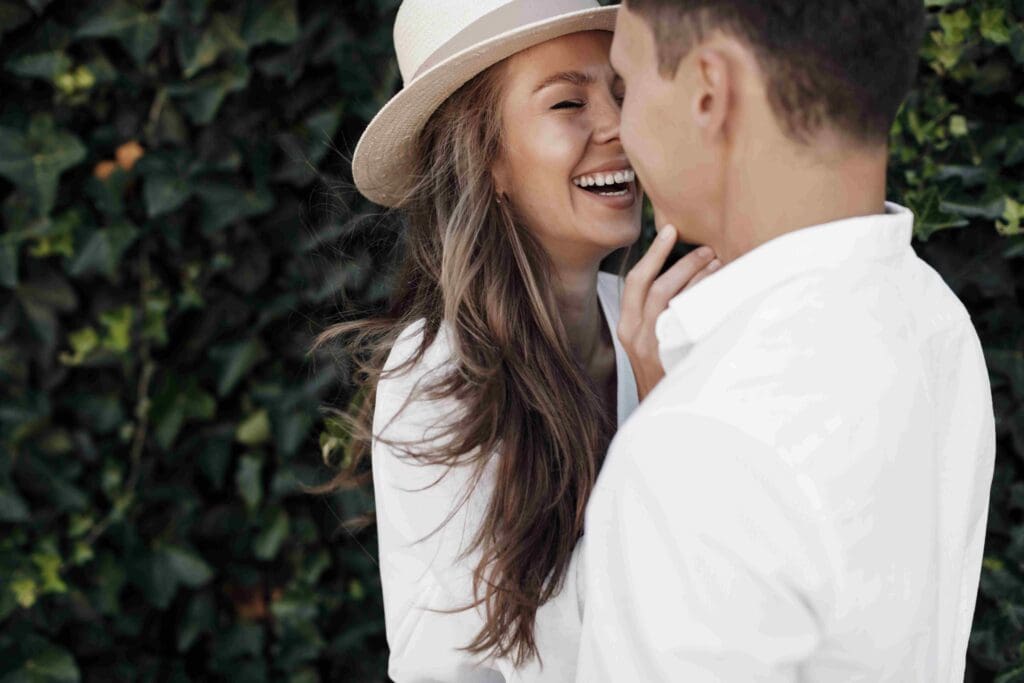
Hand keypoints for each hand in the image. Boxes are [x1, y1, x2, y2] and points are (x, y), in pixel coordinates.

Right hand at [618, 225, 718, 400]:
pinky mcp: (669, 356)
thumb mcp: (648, 349)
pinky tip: (721, 293)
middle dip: (683, 262)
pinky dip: (703, 301)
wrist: (661, 423)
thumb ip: (656, 321)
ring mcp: (652, 346)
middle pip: (655, 285)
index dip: (653, 253)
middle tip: (709, 249)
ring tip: (720, 265)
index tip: (670, 230)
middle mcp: (634, 334)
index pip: (635, 281)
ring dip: (697, 278)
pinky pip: (686, 319)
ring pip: (672, 299)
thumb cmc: (662, 380)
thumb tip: (687, 286)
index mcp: (626, 328)